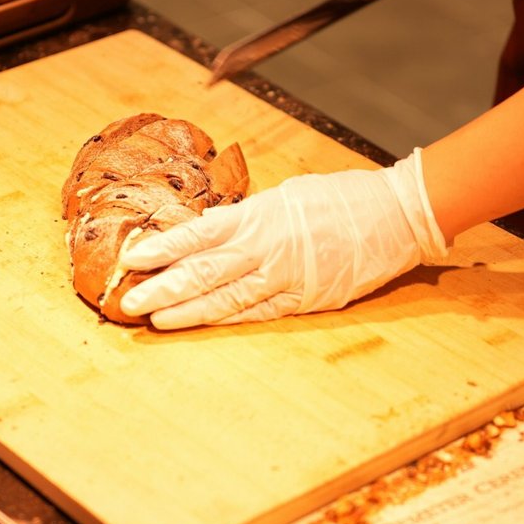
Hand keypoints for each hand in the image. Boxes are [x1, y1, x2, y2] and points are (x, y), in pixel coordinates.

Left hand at [117, 150, 449, 328]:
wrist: (396, 215)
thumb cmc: (341, 198)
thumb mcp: (286, 198)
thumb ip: (250, 219)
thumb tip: (214, 235)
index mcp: (259, 216)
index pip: (198, 234)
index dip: (163, 249)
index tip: (132, 260)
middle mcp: (267, 248)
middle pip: (203, 272)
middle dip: (161, 288)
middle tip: (127, 301)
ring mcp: (285, 278)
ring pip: (225, 299)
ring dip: (186, 311)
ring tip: (154, 320)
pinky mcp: (304, 300)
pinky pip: (257, 313)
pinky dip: (225, 319)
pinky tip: (200, 325)